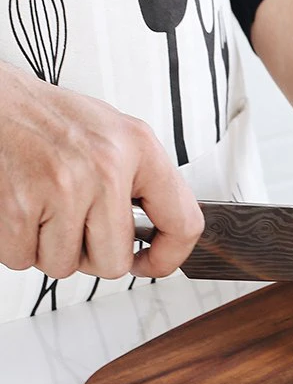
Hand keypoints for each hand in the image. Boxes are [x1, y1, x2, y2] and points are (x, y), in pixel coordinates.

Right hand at [0, 62, 203, 279]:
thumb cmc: (49, 117)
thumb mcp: (114, 135)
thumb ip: (142, 182)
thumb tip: (158, 237)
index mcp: (139, 147)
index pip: (184, 223)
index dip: (167, 257)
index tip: (149, 262)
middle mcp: (106, 167)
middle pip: (113, 263)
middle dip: (89, 255)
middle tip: (73, 224)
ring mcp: (64, 187)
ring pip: (64, 266)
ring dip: (48, 248)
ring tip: (43, 208)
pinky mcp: (20, 203)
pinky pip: (21, 258)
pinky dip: (15, 243)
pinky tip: (19, 209)